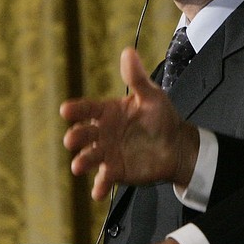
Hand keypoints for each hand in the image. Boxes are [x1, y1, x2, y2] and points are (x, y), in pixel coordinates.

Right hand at [61, 47, 200, 199]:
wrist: (177, 145)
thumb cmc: (162, 118)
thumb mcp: (152, 96)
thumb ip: (137, 78)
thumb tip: (128, 51)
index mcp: (107, 112)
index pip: (87, 109)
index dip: (76, 110)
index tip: (66, 110)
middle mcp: (102, 133)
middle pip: (83, 134)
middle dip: (75, 137)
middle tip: (72, 139)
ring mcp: (107, 153)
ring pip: (88, 157)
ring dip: (82, 162)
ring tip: (79, 166)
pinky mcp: (116, 172)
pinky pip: (104, 180)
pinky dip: (99, 186)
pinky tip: (98, 192)